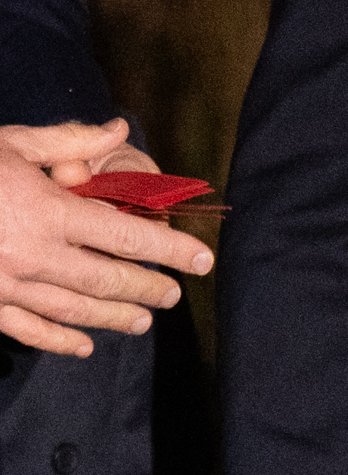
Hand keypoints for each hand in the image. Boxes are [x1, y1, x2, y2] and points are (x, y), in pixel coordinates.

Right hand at [0, 120, 214, 353]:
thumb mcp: (9, 142)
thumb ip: (66, 141)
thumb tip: (117, 129)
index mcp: (45, 209)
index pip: (125, 234)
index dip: (169, 250)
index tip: (201, 261)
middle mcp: (33, 254)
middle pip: (107, 281)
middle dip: (147, 289)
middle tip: (173, 294)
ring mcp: (7, 284)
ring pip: (76, 311)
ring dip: (115, 318)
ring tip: (143, 322)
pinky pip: (29, 330)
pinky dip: (61, 341)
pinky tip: (85, 346)